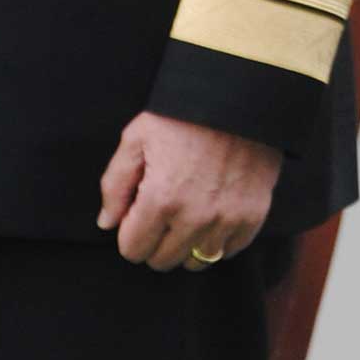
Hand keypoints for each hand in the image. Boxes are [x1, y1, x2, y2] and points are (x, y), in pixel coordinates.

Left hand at [96, 112, 281, 272]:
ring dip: (186, 246)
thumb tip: (107, 223)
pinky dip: (217, 241)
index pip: (133, 250)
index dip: (129, 234)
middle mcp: (195, 217)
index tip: (137, 215)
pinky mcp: (253, 216)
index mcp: (160, 199)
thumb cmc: (181, 116)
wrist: (237, 97)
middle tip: (161, 214)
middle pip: (162, 261)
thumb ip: (115, 185)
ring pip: (196, 262)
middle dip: (154, 242)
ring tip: (186, 217)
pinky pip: (228, 251)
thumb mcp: (136, 139)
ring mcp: (226, 219)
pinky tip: (211, 217)